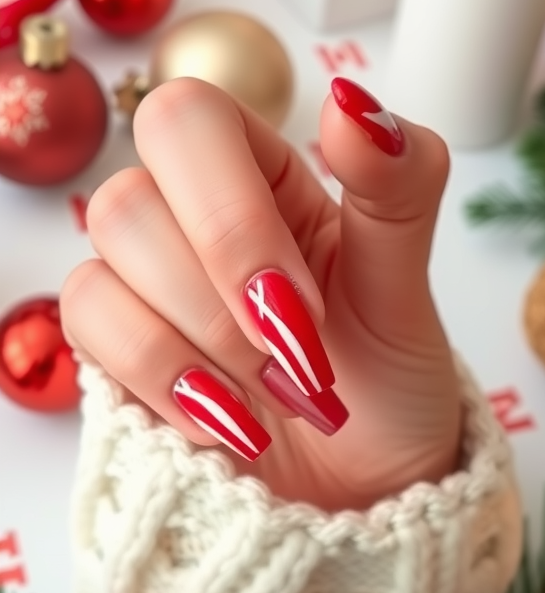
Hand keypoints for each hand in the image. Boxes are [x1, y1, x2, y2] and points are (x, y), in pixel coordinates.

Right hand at [61, 77, 460, 511]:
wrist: (361, 490)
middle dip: (216, 291)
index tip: (307, 306)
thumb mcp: (406, 288)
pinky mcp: (113, 349)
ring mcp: (144, 284)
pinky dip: (167, 381)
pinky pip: (90, 330)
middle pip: (126, 195)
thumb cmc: (385, 384)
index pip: (188, 122)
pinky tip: (226, 421)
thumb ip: (397, 187)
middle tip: (293, 358)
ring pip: (103, 266)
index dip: (232, 216)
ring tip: (278, 396)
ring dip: (205, 345)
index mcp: (259, 175)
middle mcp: (187, 218)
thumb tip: (351, 102)